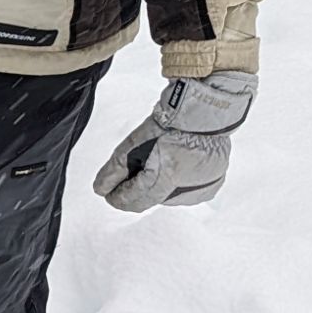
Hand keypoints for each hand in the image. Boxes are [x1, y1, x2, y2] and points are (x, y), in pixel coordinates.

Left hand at [93, 70, 255, 211]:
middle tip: (131, 173)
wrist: (205, 113)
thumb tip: (100, 189)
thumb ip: (115, 169)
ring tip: (157, 163)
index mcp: (166, 176)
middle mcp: (187, 188)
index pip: (136, 198)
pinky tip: (174, 167)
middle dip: (137, 190)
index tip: (109, 195)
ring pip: (168, 198)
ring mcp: (201, 189)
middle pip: (151, 199)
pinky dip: (175, 185)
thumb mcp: (134, 143)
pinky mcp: (211, 187)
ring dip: (157, 187)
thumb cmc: (170, 124)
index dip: (119, 198)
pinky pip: (186, 194)